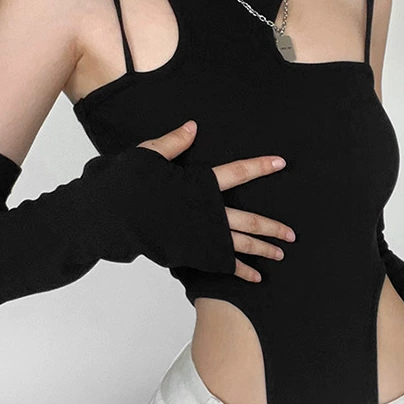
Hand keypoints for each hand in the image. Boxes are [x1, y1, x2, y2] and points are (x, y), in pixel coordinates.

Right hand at [136, 119, 295, 282]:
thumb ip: (173, 143)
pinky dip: (240, 271)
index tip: (280, 163)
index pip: (237, 172)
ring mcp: (201, 235)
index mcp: (200, 185)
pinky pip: (223, 263)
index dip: (259, 167)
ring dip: (262, 250)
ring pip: (240, 244)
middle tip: (292, 235)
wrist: (111, 219)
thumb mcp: (148, 155)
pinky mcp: (193, 253)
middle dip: (272, 228)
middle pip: (248, 220)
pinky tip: (255, 277)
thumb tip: (193, 126)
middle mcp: (207, 212)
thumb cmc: (126, 185)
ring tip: (281, 255)